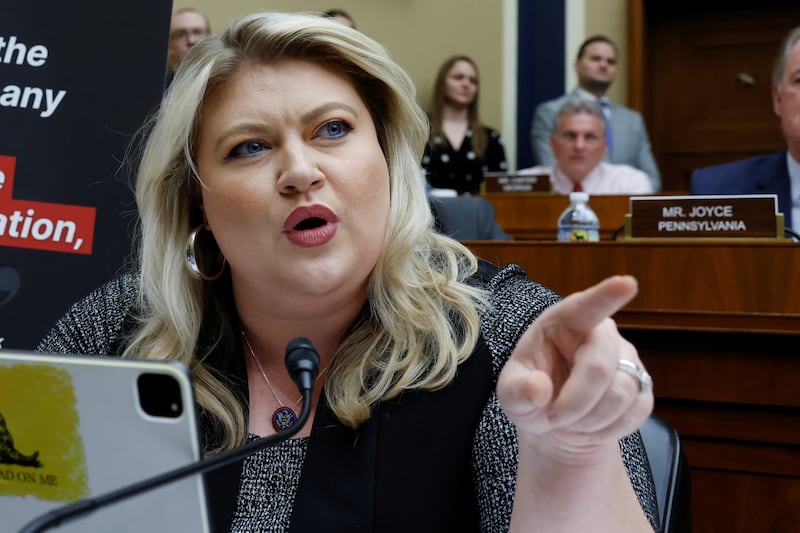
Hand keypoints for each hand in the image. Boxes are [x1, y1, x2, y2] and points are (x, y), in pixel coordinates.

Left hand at [497, 275, 652, 458]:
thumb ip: (517, 392)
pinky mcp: (643, 385)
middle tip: (555, 418)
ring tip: (571, 421)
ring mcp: (627, 358)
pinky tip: (591, 426)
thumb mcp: (510, 395)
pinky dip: (609, 429)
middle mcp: (600, 333)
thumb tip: (538, 388)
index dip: (607, 294)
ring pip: (621, 393)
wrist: (557, 422)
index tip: (626, 283)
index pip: (587, 305)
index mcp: (563, 322)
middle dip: (576, 402)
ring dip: (591, 420)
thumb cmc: (531, 395)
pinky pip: (636, 410)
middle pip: (599, 366)